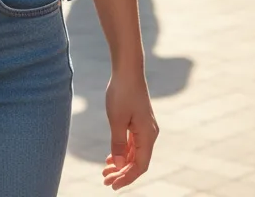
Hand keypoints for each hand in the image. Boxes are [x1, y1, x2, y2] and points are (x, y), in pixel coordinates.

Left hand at [103, 68, 158, 189]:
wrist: (127, 69)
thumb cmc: (122, 92)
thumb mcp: (117, 120)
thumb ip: (119, 144)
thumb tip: (120, 166)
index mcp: (148, 135)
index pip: (140, 166)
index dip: (127, 178)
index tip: (113, 186)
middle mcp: (150, 134)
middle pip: (138, 161)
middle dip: (122, 173)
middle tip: (105, 181)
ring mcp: (145, 127)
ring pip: (135, 153)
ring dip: (121, 164)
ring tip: (105, 171)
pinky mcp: (139, 121)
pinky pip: (133, 143)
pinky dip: (123, 152)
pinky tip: (111, 157)